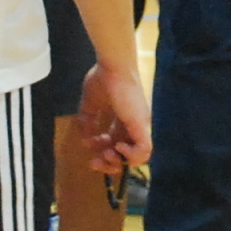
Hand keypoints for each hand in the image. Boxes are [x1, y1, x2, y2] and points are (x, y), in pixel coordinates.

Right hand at [79, 58, 153, 173]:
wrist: (113, 65)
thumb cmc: (103, 79)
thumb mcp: (90, 102)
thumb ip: (87, 119)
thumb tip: (85, 137)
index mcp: (123, 121)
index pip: (118, 145)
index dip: (102, 150)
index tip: (88, 144)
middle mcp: (134, 126)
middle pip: (127, 156)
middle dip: (108, 164)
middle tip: (93, 162)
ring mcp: (139, 126)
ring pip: (139, 158)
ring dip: (119, 162)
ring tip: (106, 153)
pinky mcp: (141, 125)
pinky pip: (145, 150)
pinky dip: (131, 155)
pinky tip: (117, 146)